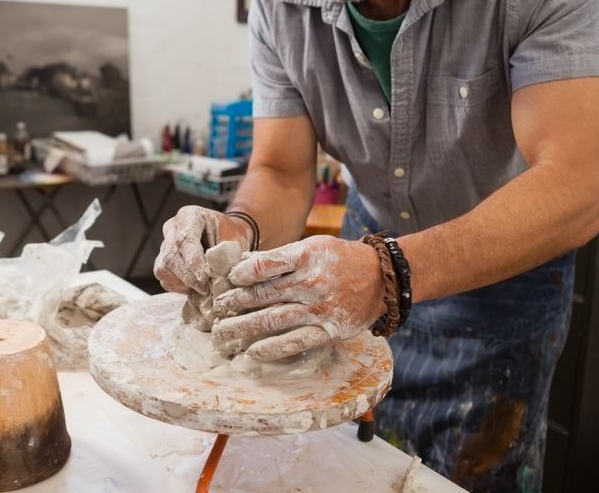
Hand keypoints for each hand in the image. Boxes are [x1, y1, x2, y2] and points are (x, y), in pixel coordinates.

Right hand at [154, 206, 253, 294]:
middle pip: (171, 256)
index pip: (184, 240)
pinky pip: (163, 277)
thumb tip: (217, 277)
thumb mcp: (233, 240)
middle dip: (188, 277)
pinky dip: (178, 287)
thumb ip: (225, 255)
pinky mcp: (162, 260)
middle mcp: (172, 227)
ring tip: (201, 289)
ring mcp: (164, 244)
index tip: (205, 279)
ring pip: (163, 268)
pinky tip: (194, 288)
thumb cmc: (230, 235)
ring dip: (182, 283)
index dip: (193, 262)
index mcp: (189, 215)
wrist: (224, 234)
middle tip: (205, 289)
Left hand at [210, 236, 385, 360]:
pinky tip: (252, 352)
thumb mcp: (312, 246)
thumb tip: (244, 266)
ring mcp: (319, 309)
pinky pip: (295, 342)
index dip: (241, 274)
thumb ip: (281, 257)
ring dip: (243, 328)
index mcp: (306, 256)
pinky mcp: (328, 331)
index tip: (228, 281)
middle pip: (263, 294)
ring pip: (273, 320)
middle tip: (215, 309)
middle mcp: (311, 282)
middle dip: (234, 303)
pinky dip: (272, 348)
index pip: (265, 265)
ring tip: (222, 334)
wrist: (382, 277)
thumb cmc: (340, 259)